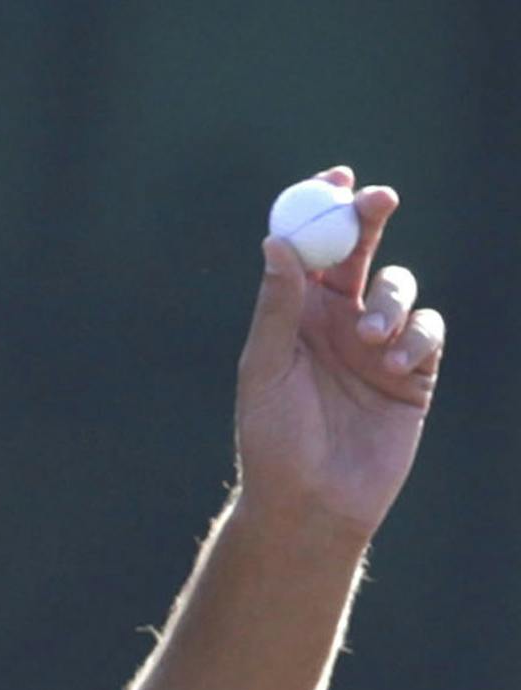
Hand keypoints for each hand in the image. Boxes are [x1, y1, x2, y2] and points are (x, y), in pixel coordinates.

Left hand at [236, 170, 443, 541]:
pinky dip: (416, 337)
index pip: (313, 249)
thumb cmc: (273, 444)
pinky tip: (394, 364)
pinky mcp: (414, 372)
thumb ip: (276, 308)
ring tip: (371, 338)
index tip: (335, 180)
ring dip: (391, 300)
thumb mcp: (265, 371)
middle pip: (363, 249)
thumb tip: (277, 241)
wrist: (310, 505)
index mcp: (297, 317)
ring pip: (401, 286)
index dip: (325, 209)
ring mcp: (379, 344)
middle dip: (372, 218)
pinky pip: (428, 330)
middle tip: (378, 201)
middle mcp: (339, 322)